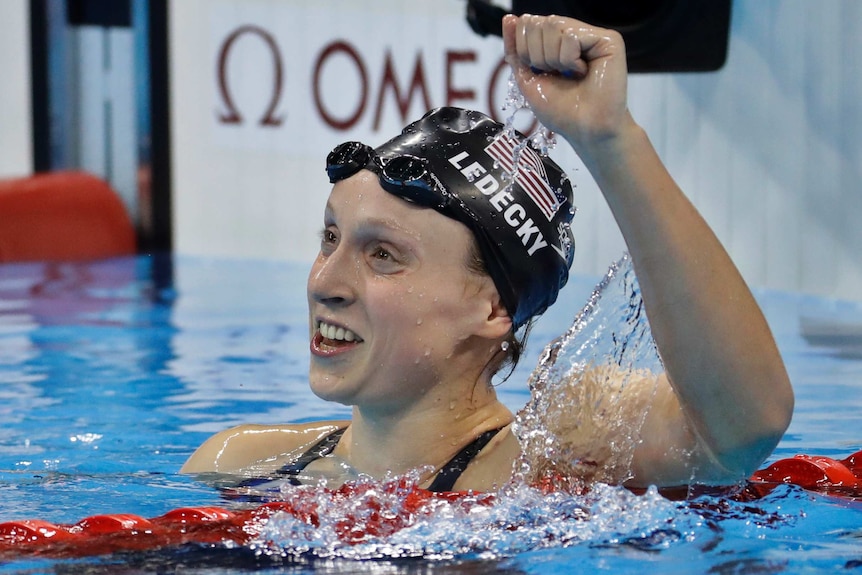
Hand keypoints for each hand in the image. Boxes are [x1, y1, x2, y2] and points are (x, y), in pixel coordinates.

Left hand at [502, 14, 630, 151]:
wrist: (585, 130)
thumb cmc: (561, 111)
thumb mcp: (528, 79)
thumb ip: (516, 50)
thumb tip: (509, 18)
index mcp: (556, 42)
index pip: (527, 24)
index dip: (523, 49)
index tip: (540, 73)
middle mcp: (574, 34)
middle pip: (537, 22)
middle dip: (537, 55)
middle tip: (557, 75)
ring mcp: (591, 35)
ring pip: (553, 25)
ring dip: (552, 58)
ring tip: (570, 75)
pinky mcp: (608, 40)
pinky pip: (571, 36)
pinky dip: (569, 60)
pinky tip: (584, 72)